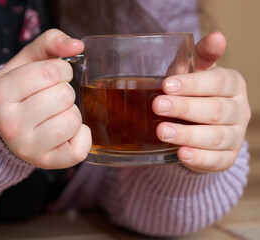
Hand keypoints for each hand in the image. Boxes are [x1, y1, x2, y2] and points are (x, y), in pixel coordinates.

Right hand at [0, 29, 90, 168]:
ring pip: (73, 120)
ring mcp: (26, 147)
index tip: (53, 77)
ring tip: (55, 115)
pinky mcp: (44, 163)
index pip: (51, 71)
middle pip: (64, 96)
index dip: (62, 70)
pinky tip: (66, 133)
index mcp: (0, 93)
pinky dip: (81, 137)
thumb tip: (77, 45)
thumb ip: (49, 42)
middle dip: (65, 92)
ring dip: (72, 113)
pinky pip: (79, 149)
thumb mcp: (25, 62)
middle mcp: (9, 124)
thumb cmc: (20, 91)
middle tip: (52, 98)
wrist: (3, 129)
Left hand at [152, 32, 250, 172]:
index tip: (167, 85)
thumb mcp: (190, 73)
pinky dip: (198, 158)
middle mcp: (238, 110)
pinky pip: (215, 161)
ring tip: (162, 131)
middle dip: (185, 108)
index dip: (193, 84)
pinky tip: (181, 154)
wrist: (193, 125)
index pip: (218, 82)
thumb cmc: (190, 92)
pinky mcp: (225, 158)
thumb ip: (198, 56)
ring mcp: (235, 136)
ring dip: (187, 134)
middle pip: (215, 110)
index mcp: (232, 84)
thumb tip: (217, 36)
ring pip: (215, 137)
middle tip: (158, 106)